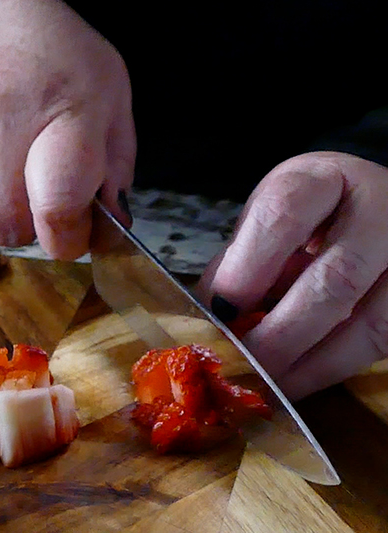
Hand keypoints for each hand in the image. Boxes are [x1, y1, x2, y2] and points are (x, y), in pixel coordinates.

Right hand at [0, 0, 134, 259]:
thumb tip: (104, 233)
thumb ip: (114, 168)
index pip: (59, 209)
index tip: (69, 231)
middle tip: (29, 180)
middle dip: (25, 219)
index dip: (67, 235)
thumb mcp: (104, 91)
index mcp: (61, 106)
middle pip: (8, 227)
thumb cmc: (42, 50)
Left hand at [197, 152, 387, 398]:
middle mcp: (380, 210)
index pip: (285, 213)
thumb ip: (238, 262)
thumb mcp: (267, 221)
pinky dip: (333, 369)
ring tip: (268, 385)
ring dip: (311, 364)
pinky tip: (298, 381)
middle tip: (243, 365)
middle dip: (282, 333)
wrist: (372, 208)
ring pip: (370, 322)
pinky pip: (382, 344)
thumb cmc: (309, 217)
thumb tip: (208, 317)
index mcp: (325, 179)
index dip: (249, 267)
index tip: (221, 312)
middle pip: (336, 278)